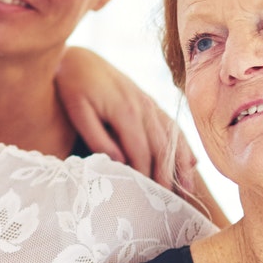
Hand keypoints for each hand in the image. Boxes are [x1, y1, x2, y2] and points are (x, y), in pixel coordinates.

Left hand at [55, 47, 225, 222]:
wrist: (78, 59)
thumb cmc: (72, 86)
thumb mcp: (78, 111)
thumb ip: (97, 136)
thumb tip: (118, 161)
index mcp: (126, 111)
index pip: (141, 152)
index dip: (146, 176)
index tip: (149, 199)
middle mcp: (143, 106)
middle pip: (161, 148)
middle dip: (168, 176)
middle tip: (172, 203)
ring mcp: (149, 103)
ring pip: (171, 138)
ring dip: (180, 164)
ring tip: (188, 188)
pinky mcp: (148, 101)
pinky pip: (171, 125)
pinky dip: (182, 145)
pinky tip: (191, 162)